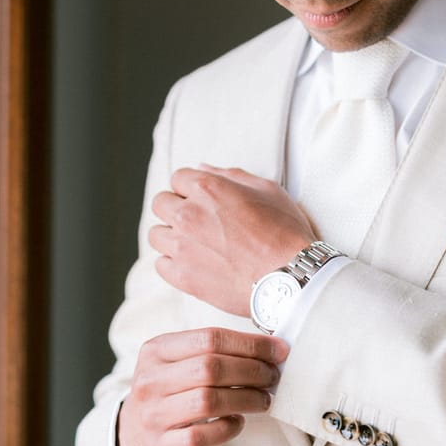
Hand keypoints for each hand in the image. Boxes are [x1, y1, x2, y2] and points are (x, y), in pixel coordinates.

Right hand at [118, 327, 288, 445]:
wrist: (134, 435)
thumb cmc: (169, 392)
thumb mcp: (177, 363)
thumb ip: (213, 352)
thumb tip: (271, 349)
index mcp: (155, 351)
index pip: (209, 338)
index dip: (250, 344)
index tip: (278, 351)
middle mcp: (149, 381)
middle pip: (211, 368)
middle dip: (252, 370)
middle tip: (272, 377)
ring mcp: (152, 416)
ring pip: (209, 401)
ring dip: (246, 399)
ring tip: (263, 399)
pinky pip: (203, 436)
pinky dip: (228, 428)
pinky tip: (238, 421)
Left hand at [149, 165, 314, 314]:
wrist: (290, 278)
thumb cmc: (285, 232)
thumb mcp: (267, 190)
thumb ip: (230, 175)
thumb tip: (202, 167)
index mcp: (207, 188)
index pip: (177, 178)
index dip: (190, 188)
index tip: (203, 201)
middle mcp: (188, 214)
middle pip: (160, 203)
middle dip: (175, 208)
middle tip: (197, 222)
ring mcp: (182, 246)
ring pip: (156, 234)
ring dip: (171, 236)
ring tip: (194, 245)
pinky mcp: (183, 276)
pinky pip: (160, 264)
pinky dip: (173, 264)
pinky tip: (193, 264)